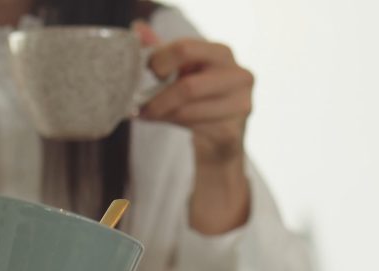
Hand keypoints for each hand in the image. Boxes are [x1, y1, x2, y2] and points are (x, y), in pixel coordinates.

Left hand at [135, 23, 253, 234]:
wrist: (222, 134)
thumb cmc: (199, 94)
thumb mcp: (181, 68)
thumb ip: (162, 49)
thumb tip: (138, 28)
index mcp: (222, 53)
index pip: (185, 49)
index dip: (159, 62)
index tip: (146, 74)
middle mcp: (239, 75)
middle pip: (188, 87)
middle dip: (158, 98)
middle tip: (139, 103)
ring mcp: (240, 105)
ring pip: (187, 111)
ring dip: (162, 114)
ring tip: (146, 113)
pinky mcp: (232, 131)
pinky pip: (194, 129)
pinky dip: (172, 125)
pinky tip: (161, 121)